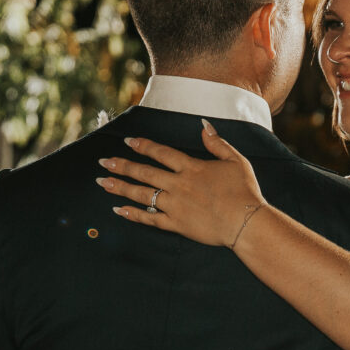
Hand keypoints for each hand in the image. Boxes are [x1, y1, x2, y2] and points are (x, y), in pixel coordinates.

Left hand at [96, 120, 267, 247]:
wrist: (246, 223)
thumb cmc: (245, 191)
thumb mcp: (235, 160)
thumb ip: (217, 142)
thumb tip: (203, 125)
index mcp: (191, 167)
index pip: (161, 153)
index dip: (143, 146)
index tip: (127, 141)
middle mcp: (179, 185)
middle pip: (145, 173)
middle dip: (122, 166)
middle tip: (103, 162)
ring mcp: (175, 206)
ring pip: (142, 195)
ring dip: (121, 187)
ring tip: (103, 183)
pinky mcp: (177, 225)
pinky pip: (150, 219)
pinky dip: (133, 214)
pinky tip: (118, 210)